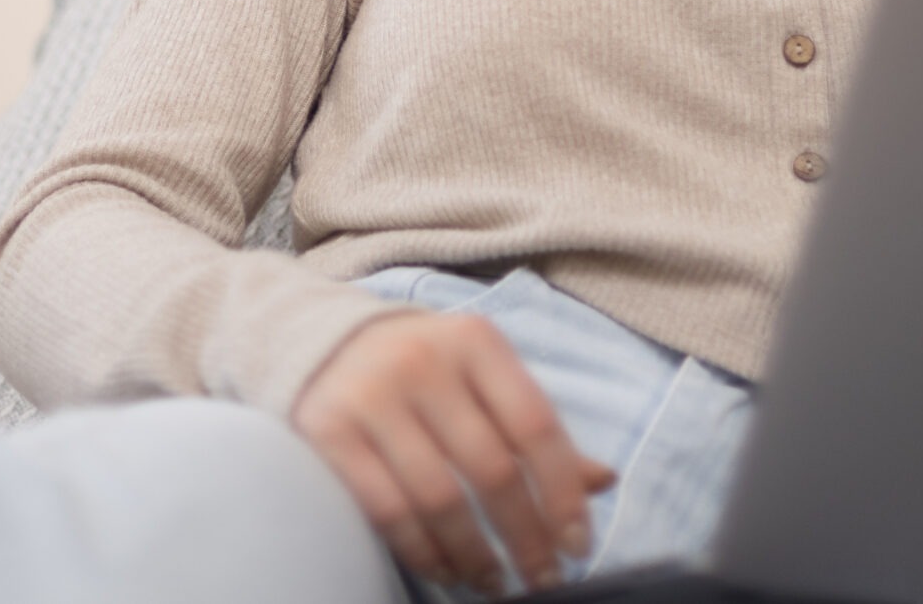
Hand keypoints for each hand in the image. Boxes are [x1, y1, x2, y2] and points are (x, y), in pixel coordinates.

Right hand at [292, 309, 617, 594]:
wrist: (319, 342)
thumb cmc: (423, 369)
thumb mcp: (481, 379)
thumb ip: (532, 427)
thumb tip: (603, 481)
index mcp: (476, 343)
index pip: (535, 425)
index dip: (562, 492)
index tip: (579, 544)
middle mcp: (424, 361)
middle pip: (492, 468)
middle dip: (526, 536)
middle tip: (543, 577)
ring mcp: (372, 396)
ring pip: (440, 498)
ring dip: (476, 555)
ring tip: (495, 584)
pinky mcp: (330, 432)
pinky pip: (389, 511)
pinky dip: (425, 552)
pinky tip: (447, 570)